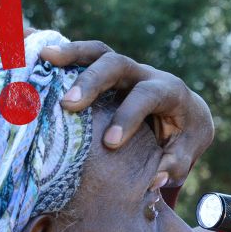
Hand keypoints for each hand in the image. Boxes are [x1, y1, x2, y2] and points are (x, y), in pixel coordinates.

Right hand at [40, 41, 213, 201]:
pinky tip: (42, 59)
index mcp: (169, 91)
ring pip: (99, 52)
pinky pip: (87, 56)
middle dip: (92, 82)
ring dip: (72, 54)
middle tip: (68, 104)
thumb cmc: (184, 136)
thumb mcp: (186, 153)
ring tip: (45, 58)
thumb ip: (174, 165)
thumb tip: (155, 179)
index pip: (147, 96)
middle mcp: (146, 73)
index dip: (128, 116)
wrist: (188, 113)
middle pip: (118, 64)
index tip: (110, 142)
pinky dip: (66, 56)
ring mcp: (126, 69)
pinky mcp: (109, 71)